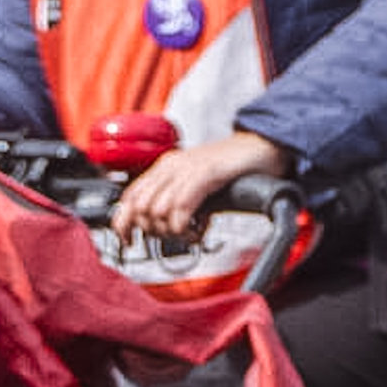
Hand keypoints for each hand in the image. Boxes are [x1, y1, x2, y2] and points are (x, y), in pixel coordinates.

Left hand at [110, 131, 292, 244]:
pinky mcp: (206, 172)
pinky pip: (181, 205)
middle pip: (140, 207)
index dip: (124, 222)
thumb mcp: (198, 182)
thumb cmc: (234, 168)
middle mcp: (171, 165)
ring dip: (171, 231)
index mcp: (165, 166)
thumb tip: (160, 225)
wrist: (263, 146)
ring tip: (189, 233)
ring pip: (158, 209)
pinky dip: (184, 225)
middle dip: (153, 231)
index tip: (130, 241)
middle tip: (175, 236)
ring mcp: (188, 167)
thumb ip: (178, 198)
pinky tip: (197, 229)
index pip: (129, 197)